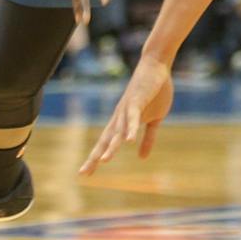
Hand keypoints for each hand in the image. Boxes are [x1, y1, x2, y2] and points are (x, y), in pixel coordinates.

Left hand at [79, 57, 172, 174]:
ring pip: (117, 131)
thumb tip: (142, 158)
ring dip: (111, 146)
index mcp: (122, 122)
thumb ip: (148, 139)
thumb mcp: (155, 119)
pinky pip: (133, 118)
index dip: (96, 157)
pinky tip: (128, 141)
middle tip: (83, 173)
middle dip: (94, 157)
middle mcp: (120, 117)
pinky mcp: (137, 101)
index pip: (106, 143)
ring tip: (103, 161)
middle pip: (106, 140)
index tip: (85, 173)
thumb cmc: (155, 90)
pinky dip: (130, 129)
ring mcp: (127, 109)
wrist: (157, 66)